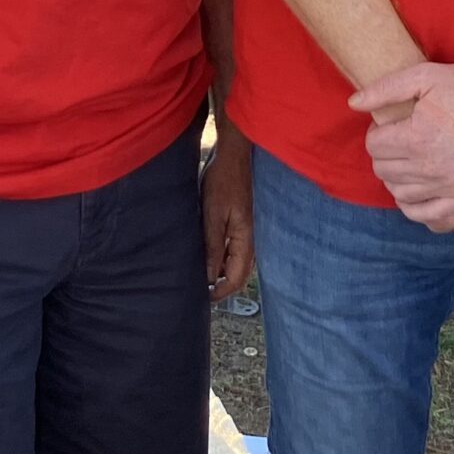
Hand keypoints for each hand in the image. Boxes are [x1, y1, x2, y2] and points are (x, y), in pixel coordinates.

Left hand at [203, 128, 254, 300]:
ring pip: (238, 262)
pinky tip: (209, 256)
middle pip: (240, 274)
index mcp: (246, 239)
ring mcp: (249, 231)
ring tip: (202, 276)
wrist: (234, 156)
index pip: (237, 278)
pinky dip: (224, 258)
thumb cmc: (223, 181)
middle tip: (202, 291)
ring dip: (223, 272)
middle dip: (223, 286)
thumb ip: (212, 246)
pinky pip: (236, 249)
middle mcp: (251, 238)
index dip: (222, 291)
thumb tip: (209, 275)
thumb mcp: (213, 215)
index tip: (205, 298)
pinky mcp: (243, 223)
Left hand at [350, 60, 453, 222]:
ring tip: (407, 161)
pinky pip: (427, 214)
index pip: (374, 146)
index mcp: (416, 137)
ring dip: (396, 178)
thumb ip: (384, 90)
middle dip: (384, 154)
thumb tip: (353, 104)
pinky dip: (412, 206)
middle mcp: (430, 167)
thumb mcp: (424, 76)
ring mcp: (449, 186)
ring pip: (400, 193)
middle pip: (384, 170)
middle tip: (397, 142)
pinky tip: (413, 191)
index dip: (378, 134)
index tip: (391, 126)